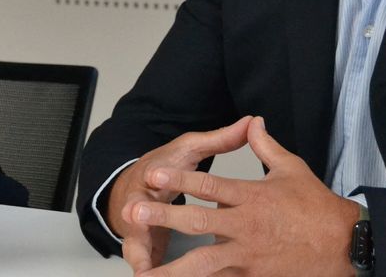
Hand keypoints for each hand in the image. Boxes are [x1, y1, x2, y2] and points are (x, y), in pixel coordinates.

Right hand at [107, 116, 254, 272]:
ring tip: (147, 276)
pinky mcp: (142, 247)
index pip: (152, 173)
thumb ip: (220, 140)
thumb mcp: (188, 149)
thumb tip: (251, 123)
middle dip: (139, 223)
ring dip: (142, 261)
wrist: (135, 185)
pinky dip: (150, 273)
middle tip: (142, 230)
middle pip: (137, 214)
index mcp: (153, 174)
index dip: (156, 176)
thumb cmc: (163, 168)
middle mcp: (141, 201)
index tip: (154, 177)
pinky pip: (146, 262)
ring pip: (138, 246)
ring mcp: (139, 227)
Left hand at [126, 116, 360, 276]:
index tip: (153, 173)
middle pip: (198, 219)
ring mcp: (248, 256)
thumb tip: (253, 122)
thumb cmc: (318, 206)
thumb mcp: (292, 168)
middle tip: (134, 209)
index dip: (179, 177)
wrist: (345, 244)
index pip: (209, 184)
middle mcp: (246, 226)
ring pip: (203, 262)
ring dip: (172, 267)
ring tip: (144, 274)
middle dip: (163, 214)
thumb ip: (266, 146)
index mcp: (252, 197)